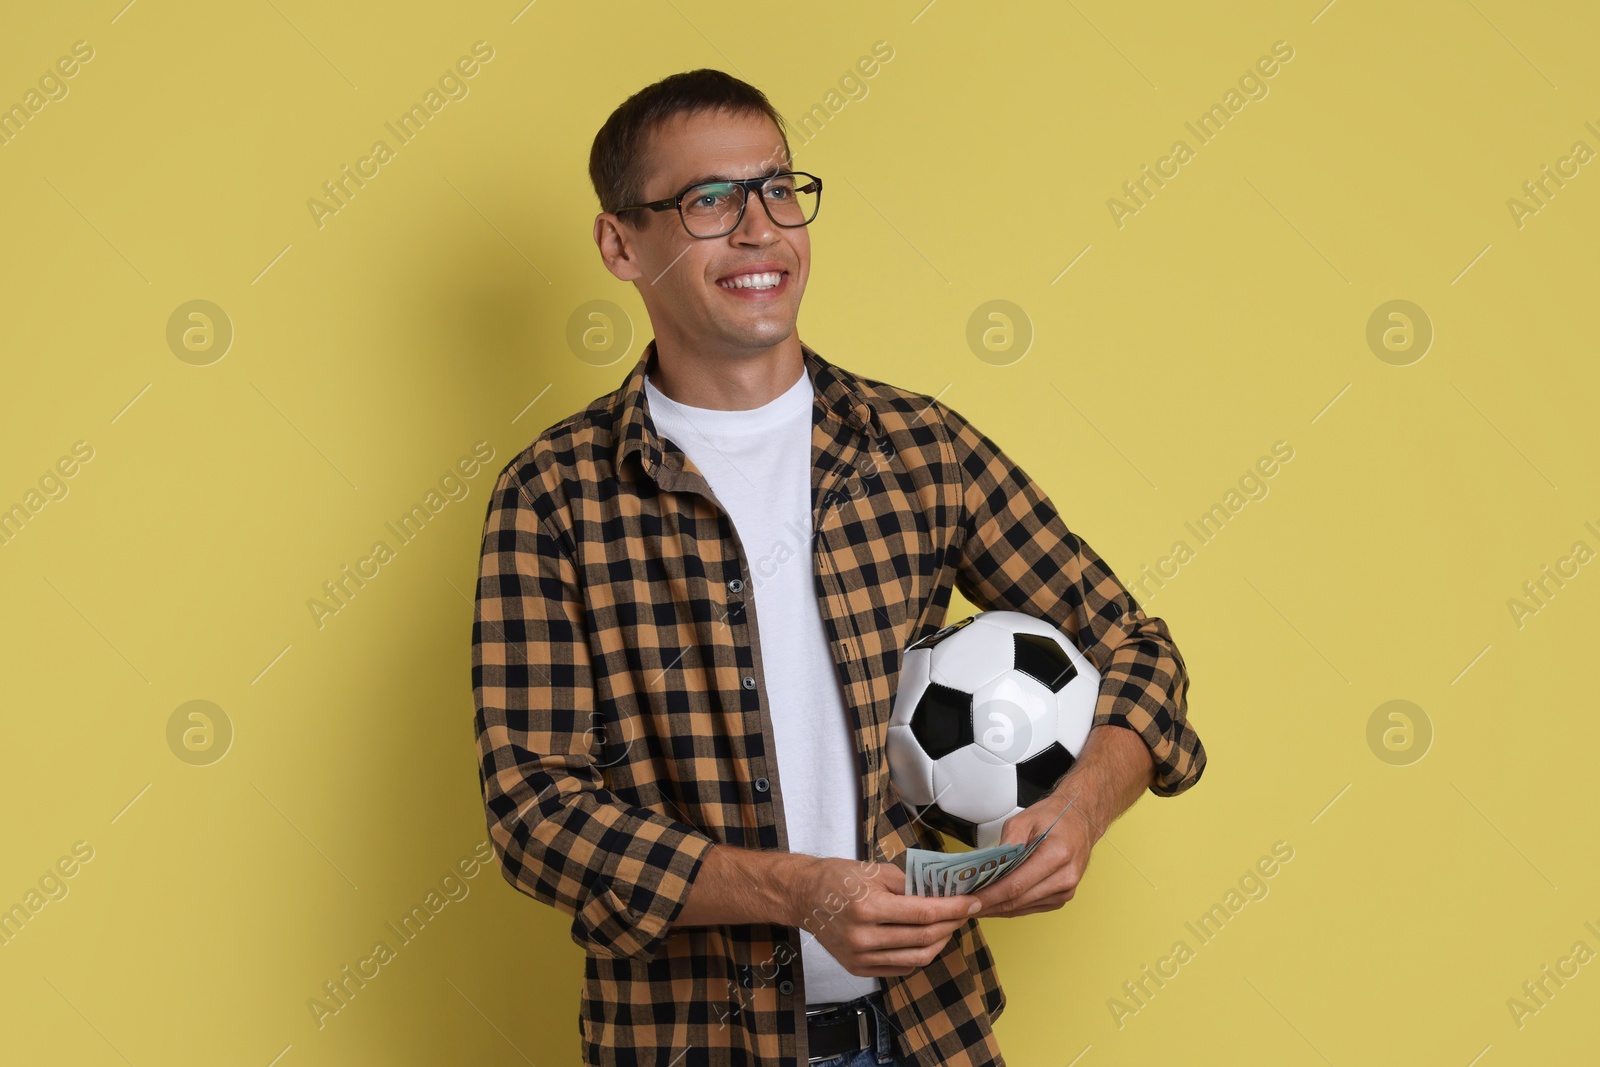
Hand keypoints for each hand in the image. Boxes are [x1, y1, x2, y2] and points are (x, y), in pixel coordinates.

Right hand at [791, 856, 981, 976]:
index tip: (972, 902)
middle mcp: (865, 938)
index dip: (954, 908)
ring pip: (917, 957)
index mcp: (869, 908)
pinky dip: (920, 954)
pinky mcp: (859, 969)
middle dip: (952, 924)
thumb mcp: (873, 870)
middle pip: (924, 937)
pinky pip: (902, 967)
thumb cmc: (837, 878)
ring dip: (940, 941)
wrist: (803, 897)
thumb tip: (941, 891)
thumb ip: (909, 883)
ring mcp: (861, 957)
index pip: (924, 913)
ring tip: (948, 925)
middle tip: (965, 912)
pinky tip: (926, 938)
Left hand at [967, 792, 1095, 917]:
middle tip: (964, 905)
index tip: (969, 900)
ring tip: (973, 905)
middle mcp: (1065, 878)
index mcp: (1057, 855)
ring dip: (997, 909)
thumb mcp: (1024, 819)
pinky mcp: (1062, 898)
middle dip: (988, 905)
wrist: (1081, 821)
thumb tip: (987, 867)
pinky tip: (993, 903)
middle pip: (1018, 900)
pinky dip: (1010, 907)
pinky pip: (1030, 908)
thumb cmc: (1054, 818)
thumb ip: (1006, 844)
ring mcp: (1066, 891)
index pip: (1016, 885)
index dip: (990, 895)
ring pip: (1022, 907)